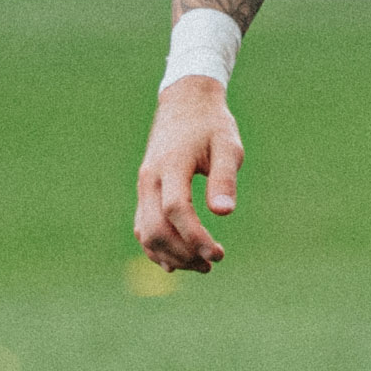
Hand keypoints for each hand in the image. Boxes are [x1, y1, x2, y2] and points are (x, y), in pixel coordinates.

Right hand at [133, 74, 242, 271]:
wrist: (185, 104)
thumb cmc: (211, 125)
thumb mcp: (227, 146)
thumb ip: (225, 178)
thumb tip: (223, 212)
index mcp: (171, 165)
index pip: (175, 209)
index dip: (195, 237)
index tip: (219, 254)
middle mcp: (150, 179)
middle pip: (156, 228)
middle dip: (184, 253)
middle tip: (213, 262)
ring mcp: (143, 187)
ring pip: (146, 232)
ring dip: (171, 256)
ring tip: (201, 265)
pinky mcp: (144, 193)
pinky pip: (143, 227)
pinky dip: (156, 248)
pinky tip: (176, 263)